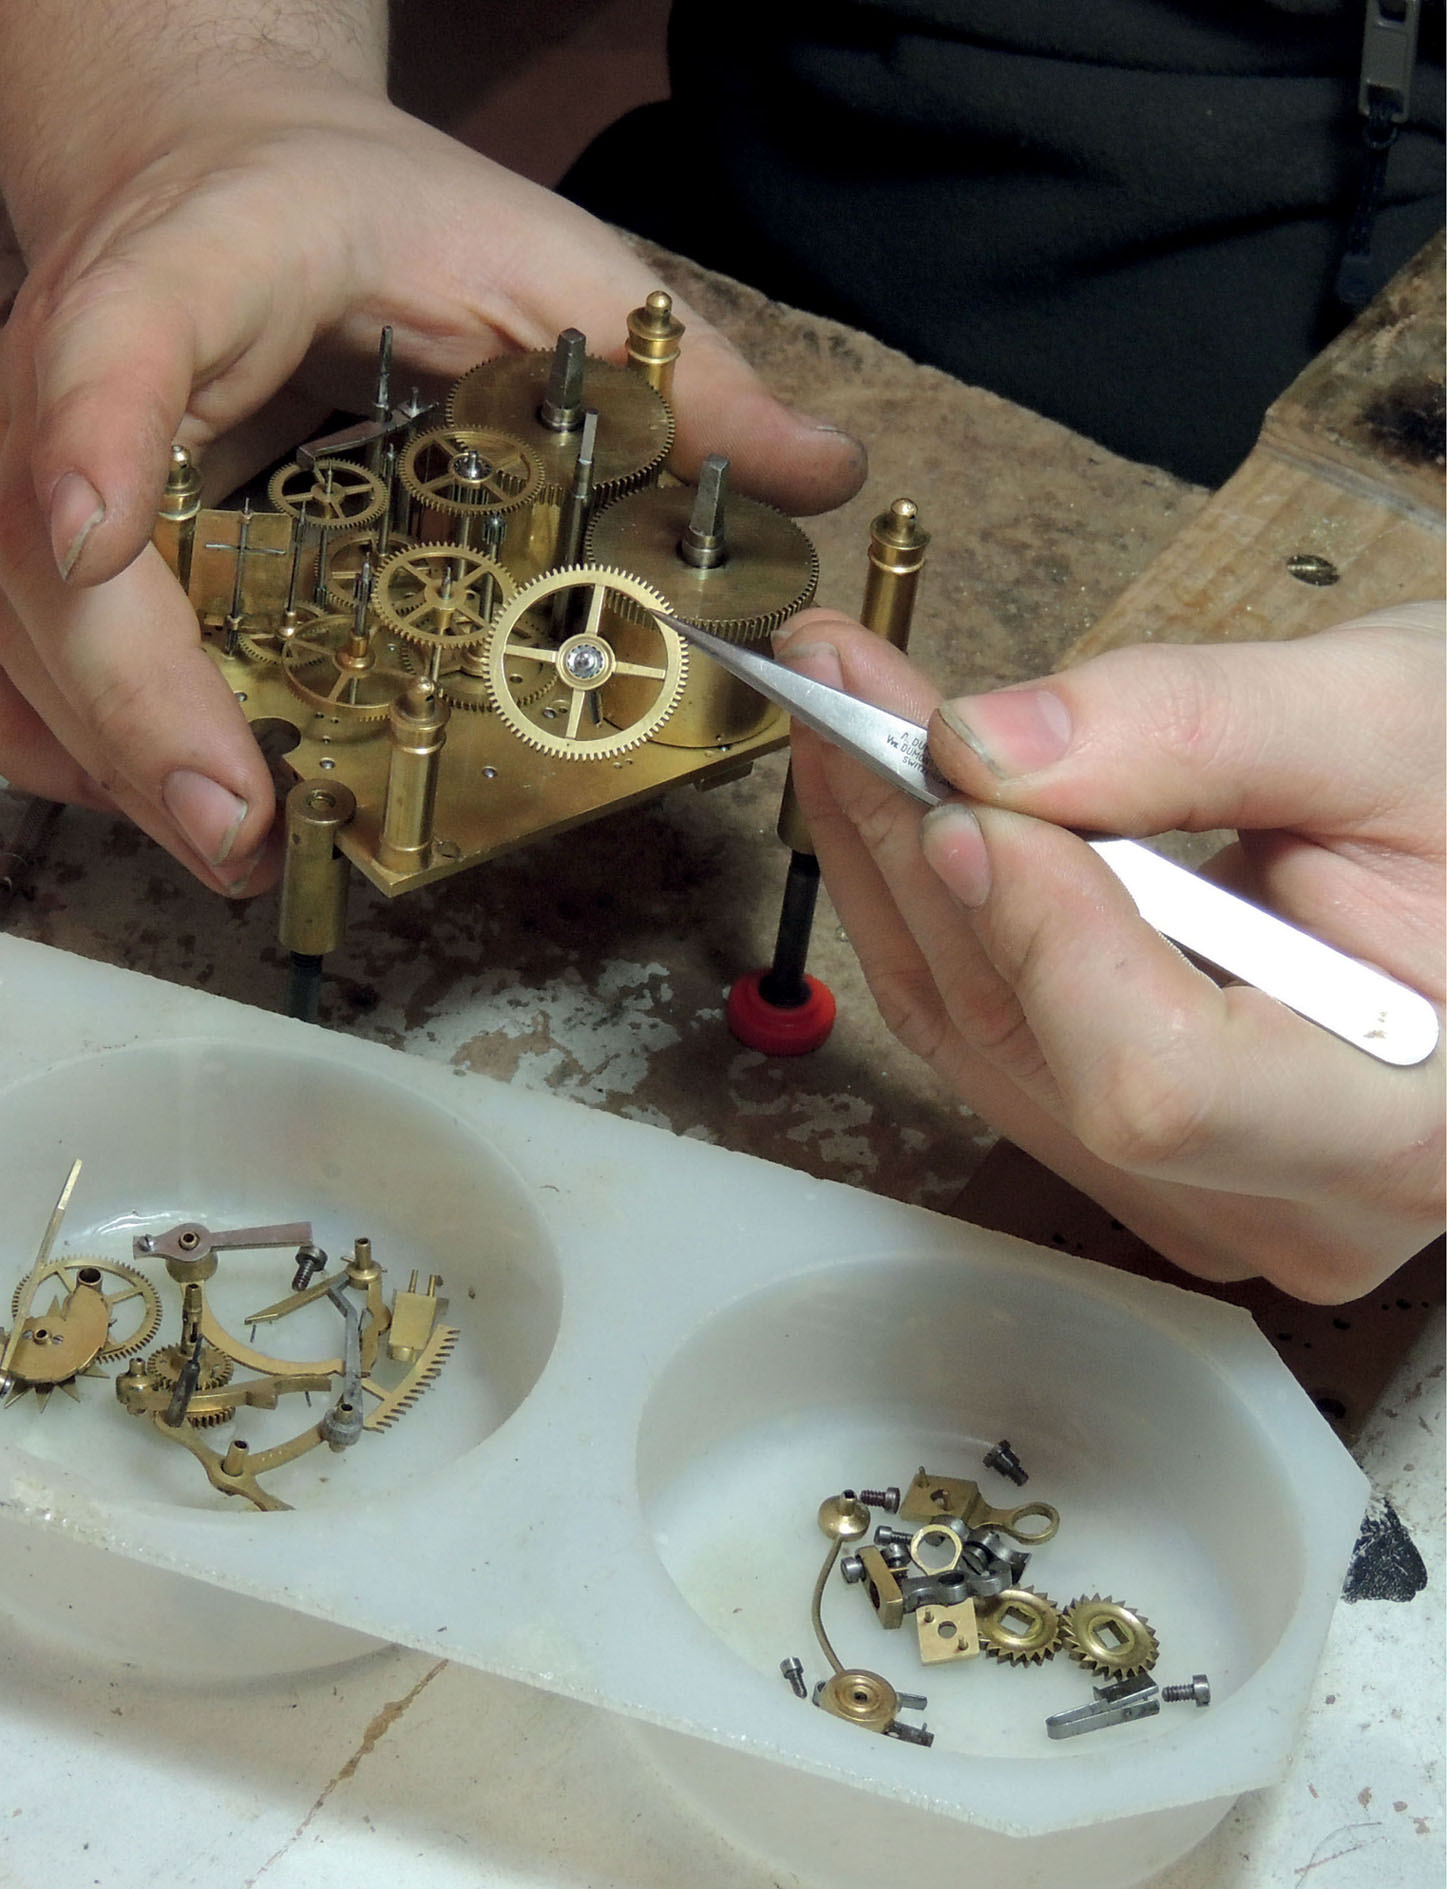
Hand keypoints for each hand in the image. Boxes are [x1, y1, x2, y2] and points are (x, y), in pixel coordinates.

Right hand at [0, 73, 864, 892]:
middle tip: (236, 819)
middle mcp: (91, 354)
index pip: (116, 332)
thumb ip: (677, 368)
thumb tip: (818, 471)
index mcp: (209, 260)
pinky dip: (66, 734)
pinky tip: (161, 800)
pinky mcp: (50, 510)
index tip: (103, 528)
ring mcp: (51, 442)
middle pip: (47, 537)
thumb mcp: (540, 255)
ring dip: (109, 746)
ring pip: (20, 611)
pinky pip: (18, 641)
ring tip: (231, 845)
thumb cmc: (367, 204)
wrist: (212, 158)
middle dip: (131, 694)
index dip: (93, 429)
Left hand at [777, 604, 1444, 1301]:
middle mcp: (1288, 1203)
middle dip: (919, 848)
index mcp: (1398, 1125)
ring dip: (899, 869)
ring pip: (985, 1046)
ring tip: (848, 715)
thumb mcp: (1391, 718)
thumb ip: (1195, 729)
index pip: (1162, 1078)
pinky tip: (897, 803)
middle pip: (1038, 1053)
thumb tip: (983, 747)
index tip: (960, 780)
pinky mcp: (1144, 1154)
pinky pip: (993, 1041)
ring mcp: (1202, 1193)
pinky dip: (936, 913)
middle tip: (842, 687)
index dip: (1044, 935)